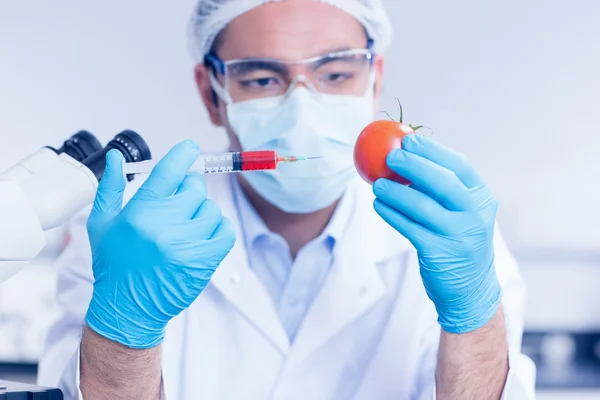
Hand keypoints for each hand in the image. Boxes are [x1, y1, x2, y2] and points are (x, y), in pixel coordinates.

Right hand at [85, 140, 235, 347]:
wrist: (128, 308)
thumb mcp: (101, 223)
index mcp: (139, 213)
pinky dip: (219, 228)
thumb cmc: (114, 262)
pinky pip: (226, 230)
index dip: (183, 154)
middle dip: (188, 189)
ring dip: (201, 213)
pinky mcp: (204, 262)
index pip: (169, 171)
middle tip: (178, 202)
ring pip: (211, 209)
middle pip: (195, 188)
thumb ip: (110, 187)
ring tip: (186, 226)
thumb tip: (116, 156)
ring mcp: (187, 246)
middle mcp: (164, 227)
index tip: (190, 148)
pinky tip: (203, 234)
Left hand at [373, 134, 500, 333]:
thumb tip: (405, 152)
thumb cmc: (457, 237)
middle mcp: (475, 215)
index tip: (409, 139)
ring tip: (376, 184)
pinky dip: (392, 215)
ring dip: (396, 192)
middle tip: (389, 156)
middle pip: (443, 183)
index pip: (460, 166)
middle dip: (414, 166)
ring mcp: (459, 236)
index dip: (433, 150)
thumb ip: (441, 186)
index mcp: (482, 198)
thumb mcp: (461, 211)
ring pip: (422, 207)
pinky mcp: (440, 254)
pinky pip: (410, 229)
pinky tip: (378, 205)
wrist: (469, 287)